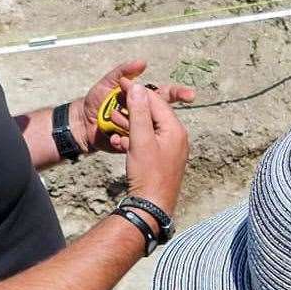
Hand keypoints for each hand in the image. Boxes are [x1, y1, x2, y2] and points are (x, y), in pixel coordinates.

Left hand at [78, 60, 194, 155]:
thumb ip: (123, 71)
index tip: (190, 96)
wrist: (81, 124)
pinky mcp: (133, 144)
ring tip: (116, 123)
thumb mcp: (107, 83)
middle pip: (162, 115)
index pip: (165, 94)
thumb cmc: (95, 101)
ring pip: (149, 130)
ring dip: (137, 127)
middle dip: (163, 118)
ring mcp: (140, 130)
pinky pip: (136, 144)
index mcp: (144, 98)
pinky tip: (115, 138)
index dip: (179, 94)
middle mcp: (145, 114)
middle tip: (155, 118)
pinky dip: (127, 141)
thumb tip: (143, 62)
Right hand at [124, 82, 188, 216]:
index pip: (156, 101)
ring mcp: (170, 149)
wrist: (151, 207)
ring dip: (131, 123)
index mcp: (175, 129)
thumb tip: (138, 87)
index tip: (121, 82)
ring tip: (113, 120)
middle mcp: (177, 137)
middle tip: (114, 103)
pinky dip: (134, 138)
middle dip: (133, 107)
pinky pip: (148, 141)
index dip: (138, 91)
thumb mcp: (141, 140)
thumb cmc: (148, 174)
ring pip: (149, 128)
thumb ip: (139, 113)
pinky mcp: (162, 159)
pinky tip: (120, 141)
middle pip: (153, 113)